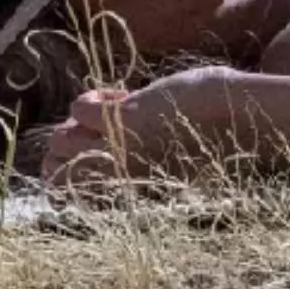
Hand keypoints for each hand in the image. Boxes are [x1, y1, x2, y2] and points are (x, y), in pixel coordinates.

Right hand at [34, 75, 220, 191]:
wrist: (236, 118)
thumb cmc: (214, 132)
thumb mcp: (171, 156)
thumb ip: (139, 155)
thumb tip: (110, 136)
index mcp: (130, 188)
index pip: (71, 194)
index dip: (70, 171)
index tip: (96, 150)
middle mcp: (117, 175)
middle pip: (53, 174)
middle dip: (62, 150)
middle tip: (88, 132)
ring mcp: (116, 149)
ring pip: (58, 141)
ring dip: (74, 123)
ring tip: (105, 112)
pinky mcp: (120, 122)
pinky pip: (79, 109)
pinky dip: (92, 98)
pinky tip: (122, 94)